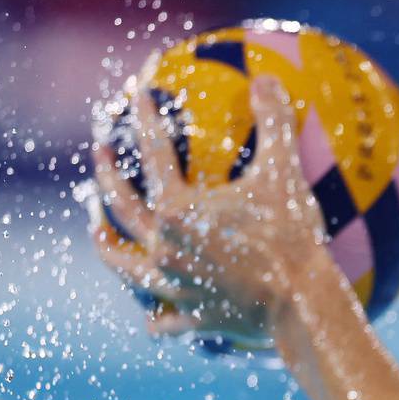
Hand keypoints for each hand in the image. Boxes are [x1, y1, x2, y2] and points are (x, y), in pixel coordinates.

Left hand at [85, 76, 328, 344]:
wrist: (300, 305)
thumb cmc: (290, 238)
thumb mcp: (284, 175)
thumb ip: (274, 124)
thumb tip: (267, 79)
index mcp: (176, 209)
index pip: (152, 154)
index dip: (144, 120)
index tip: (137, 96)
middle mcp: (163, 246)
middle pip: (120, 205)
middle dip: (106, 175)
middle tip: (99, 153)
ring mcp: (173, 285)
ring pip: (124, 264)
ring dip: (107, 244)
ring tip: (99, 231)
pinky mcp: (192, 317)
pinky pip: (162, 320)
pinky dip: (156, 316)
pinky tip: (153, 314)